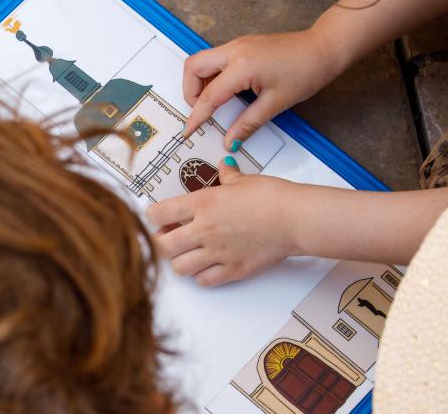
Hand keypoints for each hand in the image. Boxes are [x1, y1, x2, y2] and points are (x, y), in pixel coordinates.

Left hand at [145, 158, 302, 285]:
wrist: (294, 219)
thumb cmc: (271, 197)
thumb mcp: (244, 180)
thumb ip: (228, 175)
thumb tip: (224, 166)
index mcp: (203, 203)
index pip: (160, 212)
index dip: (152, 215)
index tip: (155, 215)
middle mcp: (204, 230)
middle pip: (163, 245)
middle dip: (159, 242)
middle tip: (167, 236)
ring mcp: (217, 253)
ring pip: (180, 267)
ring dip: (179, 260)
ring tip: (187, 251)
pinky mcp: (233, 270)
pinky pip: (204, 280)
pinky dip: (201, 275)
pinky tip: (208, 264)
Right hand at [182, 29, 335, 146]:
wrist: (323, 49)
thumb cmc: (306, 72)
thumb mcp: (276, 103)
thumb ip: (248, 123)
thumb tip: (230, 141)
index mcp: (242, 66)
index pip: (209, 95)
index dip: (197, 116)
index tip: (189, 131)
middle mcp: (235, 50)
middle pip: (193, 67)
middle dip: (189, 92)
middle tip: (200, 112)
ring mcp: (238, 44)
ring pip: (202, 60)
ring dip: (199, 82)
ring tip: (212, 104)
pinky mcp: (243, 44)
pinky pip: (216, 58)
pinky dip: (212, 75)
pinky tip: (226, 91)